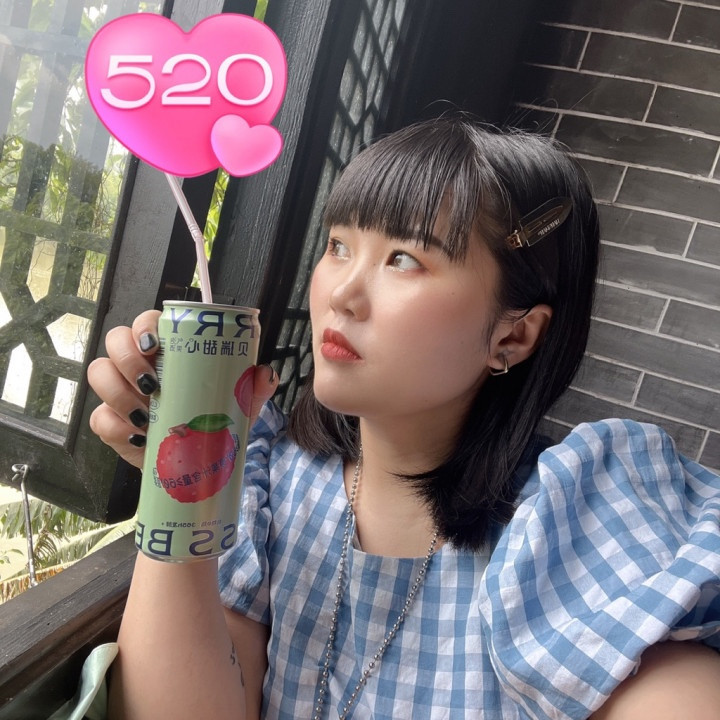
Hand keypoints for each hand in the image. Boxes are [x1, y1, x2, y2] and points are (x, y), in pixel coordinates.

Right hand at [88, 309, 277, 467]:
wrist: (195, 461)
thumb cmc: (210, 418)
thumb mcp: (236, 403)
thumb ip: (251, 387)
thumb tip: (265, 374)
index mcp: (166, 350)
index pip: (146, 322)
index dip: (143, 327)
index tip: (155, 345)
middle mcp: (137, 364)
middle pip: (114, 340)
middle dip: (127, 358)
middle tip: (151, 383)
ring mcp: (120, 391)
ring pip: (98, 373)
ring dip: (118, 392)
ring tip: (145, 414)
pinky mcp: (110, 422)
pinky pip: (99, 417)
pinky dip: (115, 426)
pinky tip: (138, 436)